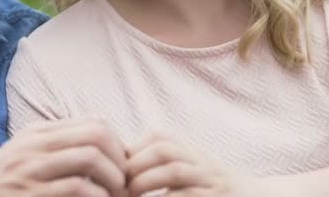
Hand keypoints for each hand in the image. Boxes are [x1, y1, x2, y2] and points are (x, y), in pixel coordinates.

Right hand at [0, 119, 127, 196]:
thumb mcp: (23, 155)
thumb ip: (54, 146)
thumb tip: (99, 146)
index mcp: (38, 133)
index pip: (94, 122)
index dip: (117, 143)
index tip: (120, 167)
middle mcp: (36, 144)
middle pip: (97, 134)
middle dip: (120, 158)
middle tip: (124, 182)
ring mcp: (31, 169)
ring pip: (91, 157)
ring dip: (114, 179)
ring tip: (115, 195)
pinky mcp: (30, 194)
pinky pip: (77, 188)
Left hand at [126, 132, 263, 196]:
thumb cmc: (209, 191)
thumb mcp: (188, 171)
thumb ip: (158, 164)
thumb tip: (116, 161)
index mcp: (193, 153)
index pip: (159, 137)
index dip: (133, 149)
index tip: (116, 166)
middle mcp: (204, 163)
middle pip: (165, 149)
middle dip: (136, 165)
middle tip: (120, 183)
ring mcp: (213, 182)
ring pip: (176, 172)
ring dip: (146, 182)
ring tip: (131, 194)